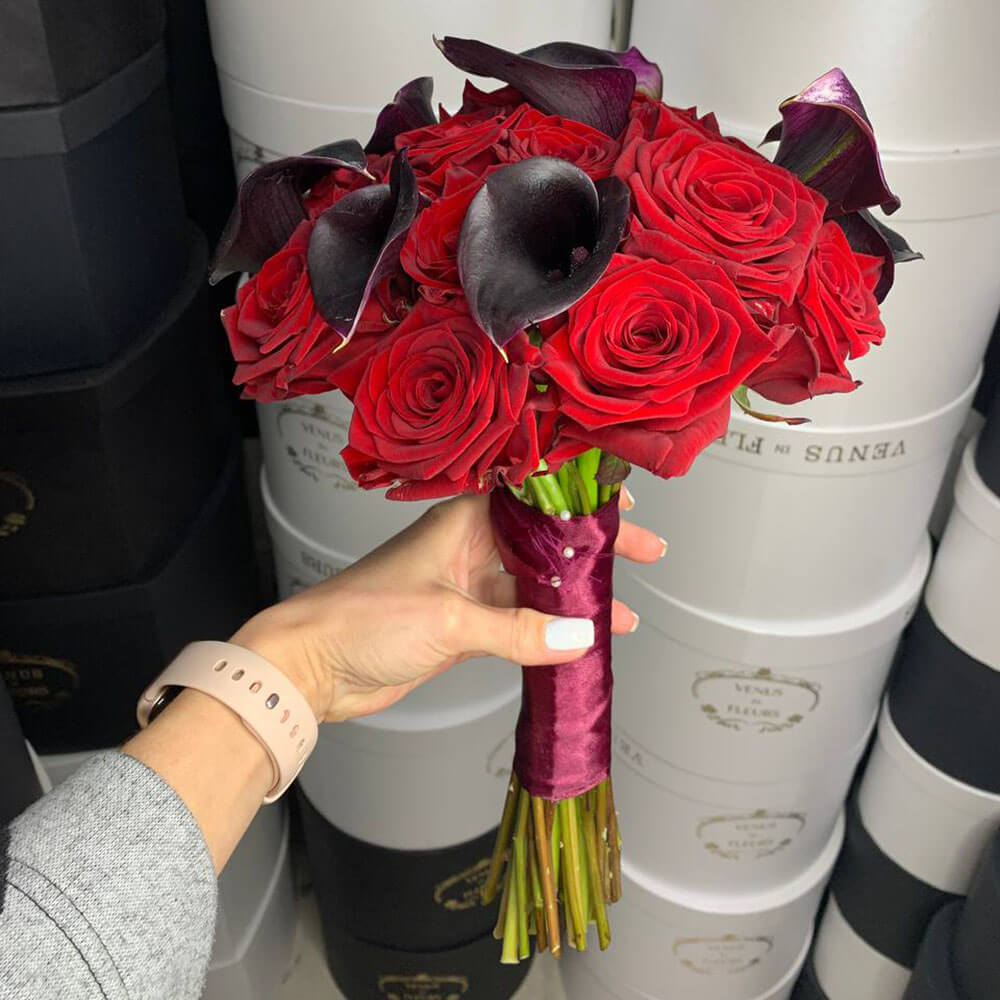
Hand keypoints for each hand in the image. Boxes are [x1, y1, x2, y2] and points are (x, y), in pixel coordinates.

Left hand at [232, 489, 665, 722]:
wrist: (311, 665)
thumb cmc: (362, 618)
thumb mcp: (449, 619)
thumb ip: (519, 630)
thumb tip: (581, 636)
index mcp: (464, 522)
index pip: (536, 498)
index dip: (582, 499)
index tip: (626, 505)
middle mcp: (469, 548)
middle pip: (545, 543)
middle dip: (594, 551)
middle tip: (645, 555)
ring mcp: (467, 590)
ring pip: (536, 589)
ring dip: (577, 601)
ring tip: (623, 616)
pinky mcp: (463, 628)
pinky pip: (519, 625)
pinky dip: (548, 634)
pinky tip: (578, 645)